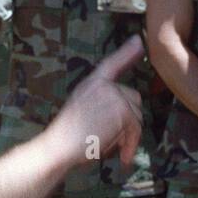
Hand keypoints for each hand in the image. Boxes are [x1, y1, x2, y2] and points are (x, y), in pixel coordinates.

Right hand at [49, 35, 144, 171]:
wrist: (60, 145)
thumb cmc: (66, 137)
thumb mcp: (81, 110)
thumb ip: (102, 104)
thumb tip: (128, 109)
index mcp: (90, 83)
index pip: (111, 64)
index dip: (126, 52)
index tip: (138, 41)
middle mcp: (103, 85)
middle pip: (133, 99)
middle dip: (130, 122)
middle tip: (119, 143)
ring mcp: (114, 95)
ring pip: (137, 116)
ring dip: (129, 136)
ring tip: (114, 149)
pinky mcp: (122, 109)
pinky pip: (136, 128)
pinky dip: (131, 145)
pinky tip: (123, 157)